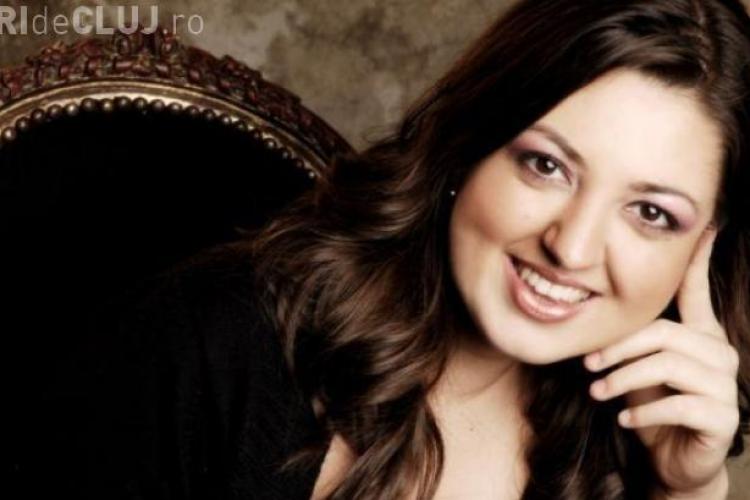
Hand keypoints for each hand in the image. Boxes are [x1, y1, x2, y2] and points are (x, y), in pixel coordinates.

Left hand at [583, 227, 739, 498]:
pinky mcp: (724, 419)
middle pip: (663, 333)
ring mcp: (727, 386)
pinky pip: (678, 405)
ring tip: (597, 393)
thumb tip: (597, 306)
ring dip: (622, 380)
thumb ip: (632, 338)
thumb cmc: (652, 403)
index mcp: (699, 335)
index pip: (698, 292)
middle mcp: (720, 354)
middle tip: (588, 366)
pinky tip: (625, 419)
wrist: (672, 460)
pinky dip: (643, 412)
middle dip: (618, 348)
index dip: (698, 262)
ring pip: (667, 366)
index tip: (703, 228)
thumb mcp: (638, 365)